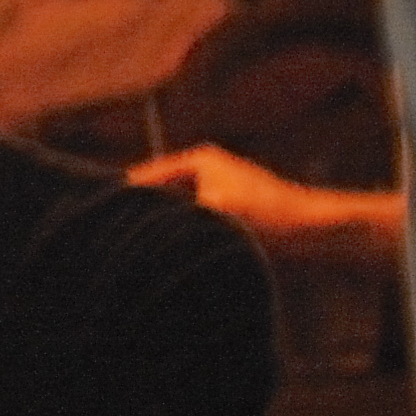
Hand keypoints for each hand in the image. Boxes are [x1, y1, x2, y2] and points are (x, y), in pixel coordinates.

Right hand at [130, 143, 399, 237]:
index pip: (141, 179)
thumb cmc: (266, 217)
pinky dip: (179, 234)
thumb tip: (128, 225)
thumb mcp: (209, 214)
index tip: (99, 223)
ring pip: (172, 211)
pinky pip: (189, 222)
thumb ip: (168, 217)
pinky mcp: (227, 211)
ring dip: (160, 228)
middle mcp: (204, 168)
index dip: (122, 202)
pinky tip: (167, 255)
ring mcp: (216, 189)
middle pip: (155, 195)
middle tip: (113, 240)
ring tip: (136, 250)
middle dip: (140, 215)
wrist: (317, 233)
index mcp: (197, 160)